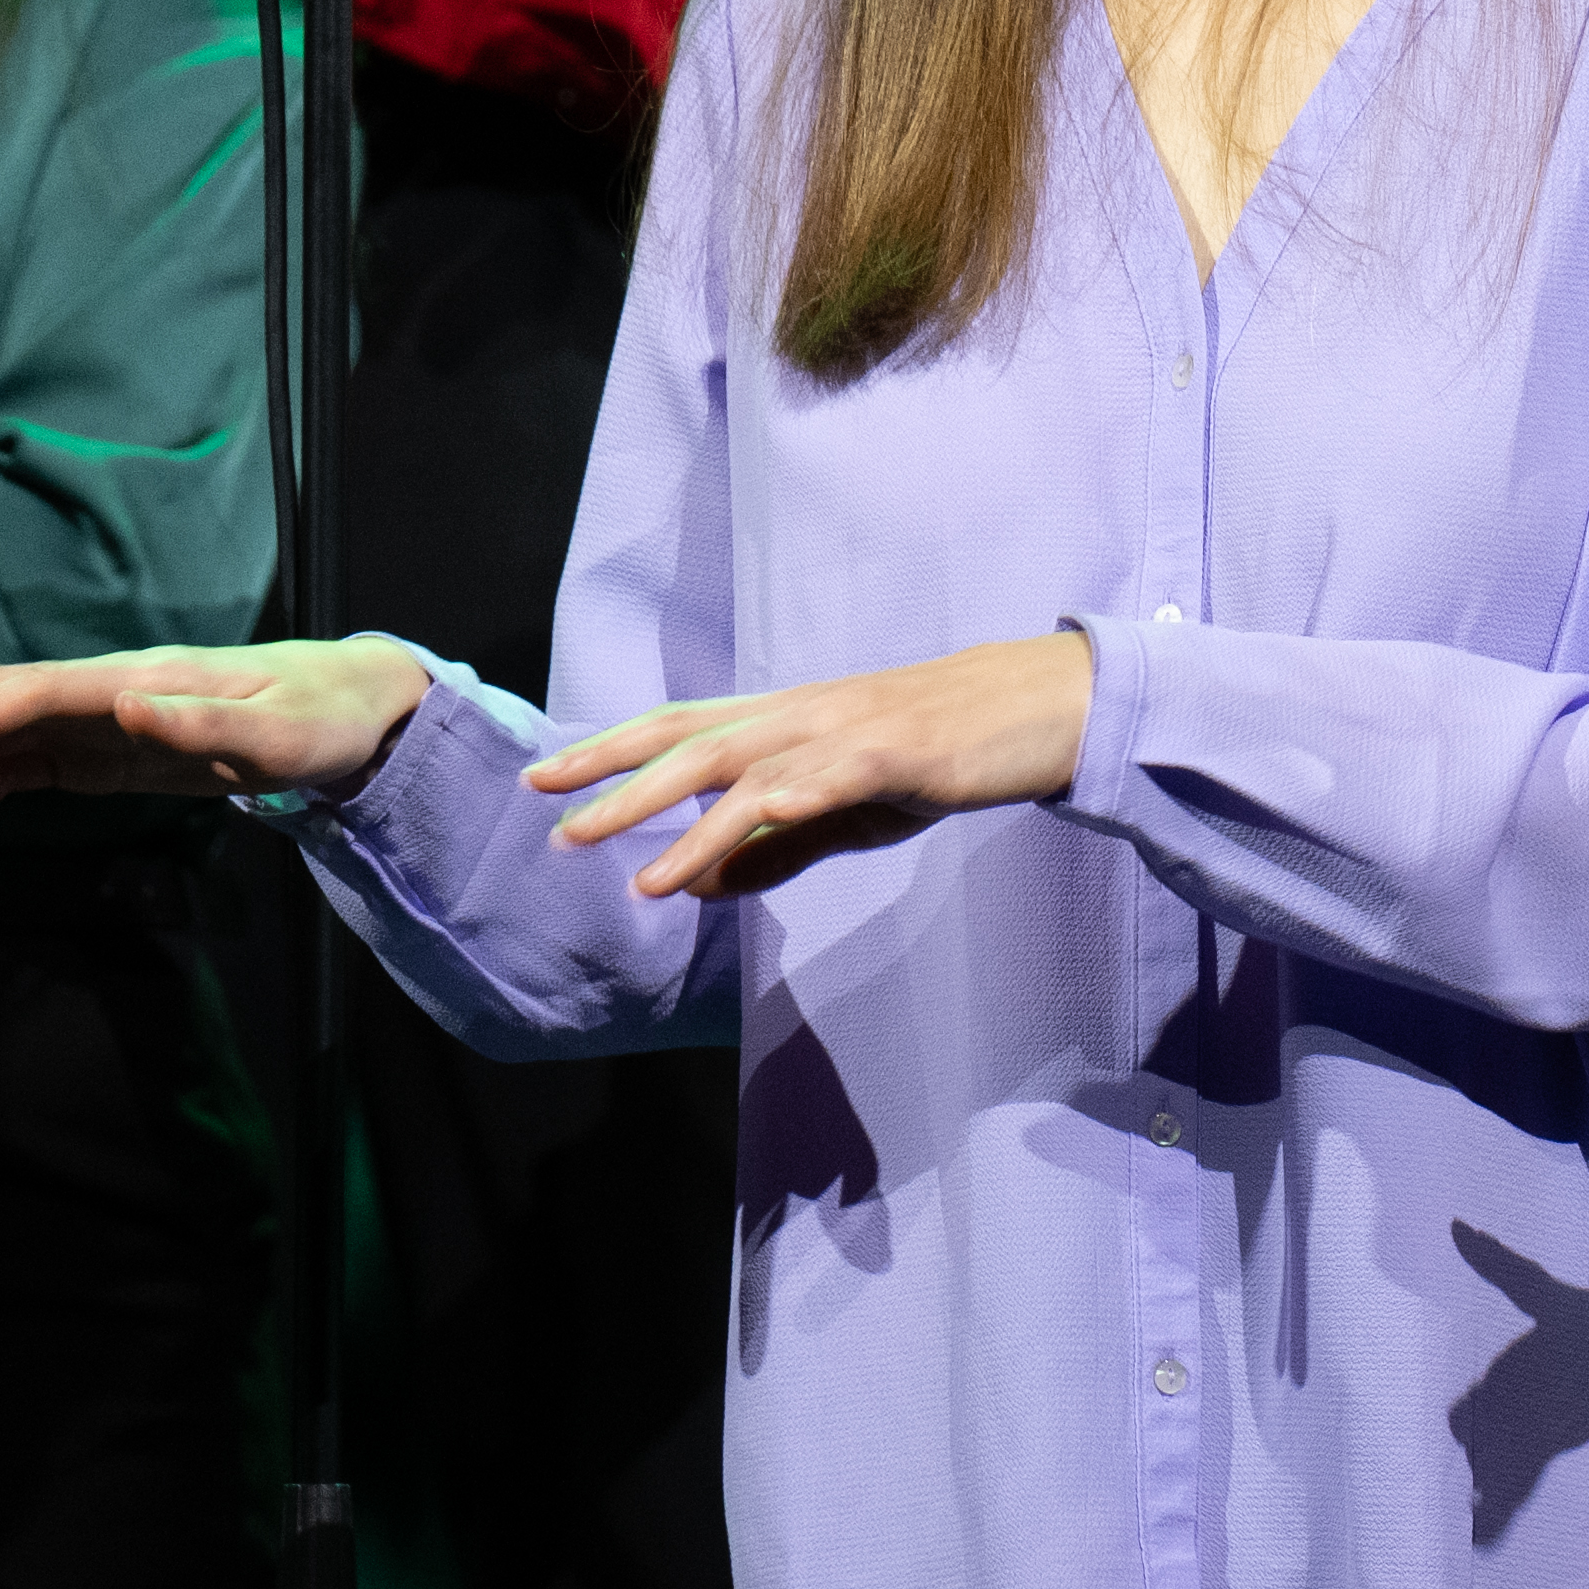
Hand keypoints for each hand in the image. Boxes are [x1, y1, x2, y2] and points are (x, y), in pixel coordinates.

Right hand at [0, 634, 435, 824]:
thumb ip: (206, 724)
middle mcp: (101, 690)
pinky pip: (22, 770)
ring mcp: (95, 721)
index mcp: (135, 678)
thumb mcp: (280, 733)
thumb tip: (129, 705)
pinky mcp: (99, 752)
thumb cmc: (317, 720)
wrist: (342, 712)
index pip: (32, 691)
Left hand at [526, 633, 1096, 906]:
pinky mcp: (889, 753)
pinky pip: (812, 784)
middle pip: (689, 740)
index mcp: (789, 719)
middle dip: (614, 776)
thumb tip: (704, 882)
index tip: (548, 776)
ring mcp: (843, 730)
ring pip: (737, 767)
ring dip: (672, 815)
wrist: (1040, 705)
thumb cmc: (945, 753)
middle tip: (550, 813)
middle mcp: (802, 713)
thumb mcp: (852, 809)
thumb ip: (779, 846)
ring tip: (622, 863)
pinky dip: (762, 812)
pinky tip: (723, 844)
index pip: (683, 727)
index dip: (613, 749)